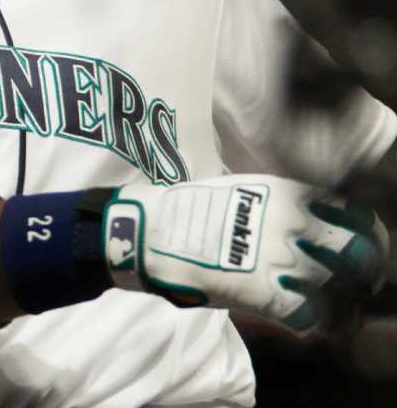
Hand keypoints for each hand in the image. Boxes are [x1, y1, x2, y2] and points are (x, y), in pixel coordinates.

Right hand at [103, 173, 388, 331]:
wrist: (146, 232)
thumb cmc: (187, 209)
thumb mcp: (239, 190)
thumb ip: (278, 204)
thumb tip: (307, 222)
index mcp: (286, 194)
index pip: (353, 214)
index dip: (367, 234)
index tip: (364, 246)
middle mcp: (292, 224)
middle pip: (356, 251)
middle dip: (365, 270)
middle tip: (361, 282)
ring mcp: (280, 260)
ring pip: (336, 287)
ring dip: (336, 300)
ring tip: (332, 308)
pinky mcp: (264, 294)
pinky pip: (308, 316)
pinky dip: (309, 322)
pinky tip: (302, 320)